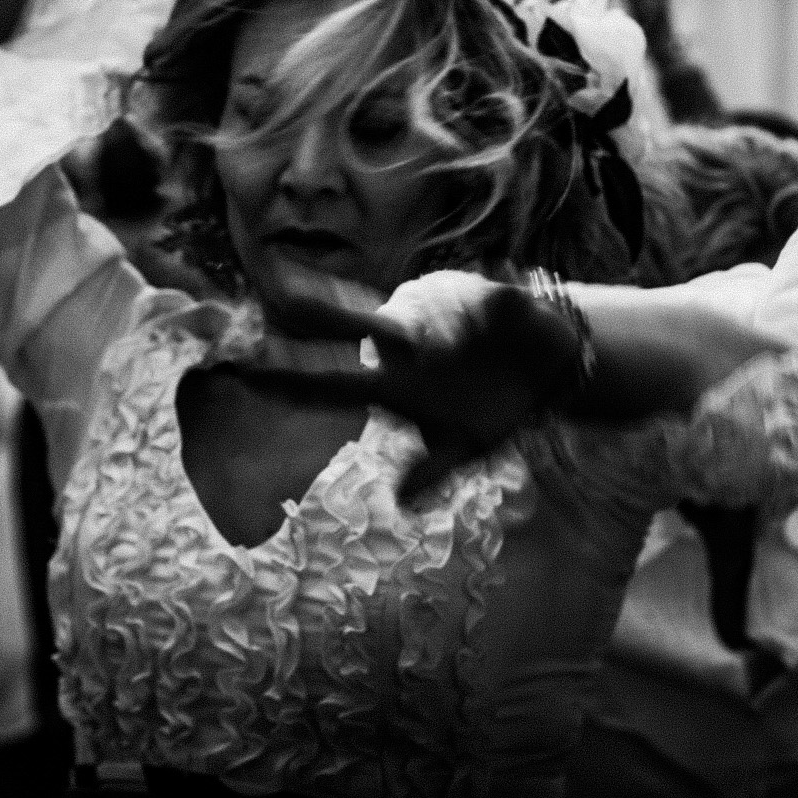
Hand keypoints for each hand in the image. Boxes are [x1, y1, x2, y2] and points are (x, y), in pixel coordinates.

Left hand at [233, 270, 583, 504]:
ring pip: (422, 310)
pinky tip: (487, 327)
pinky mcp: (482, 295)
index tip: (246, 375)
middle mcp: (407, 343)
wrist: (551, 368)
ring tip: (459, 350)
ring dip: (434, 328)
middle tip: (279, 297)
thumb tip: (401, 502)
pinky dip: (480, 312)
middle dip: (319, 312)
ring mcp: (439, 313)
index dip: (292, 379)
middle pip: (354, 325)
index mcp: (395, 384)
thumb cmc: (491, 405)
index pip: (333, 383)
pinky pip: (478, 300)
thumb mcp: (464, 447)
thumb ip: (433, 471)